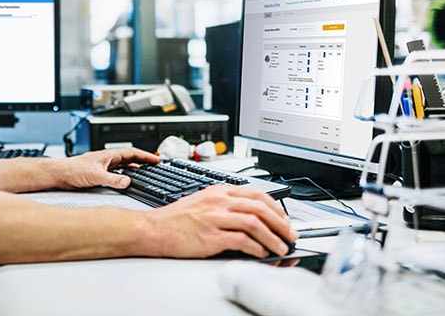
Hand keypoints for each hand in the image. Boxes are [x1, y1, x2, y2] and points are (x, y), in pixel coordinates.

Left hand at [54, 147, 159, 189]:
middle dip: (143, 160)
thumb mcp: (95, 176)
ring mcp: (103, 166)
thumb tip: (127, 182)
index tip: (156, 159)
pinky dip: (124, 174)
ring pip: (123, 164)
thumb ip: (112, 180)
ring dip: (134, 167)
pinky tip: (125, 180)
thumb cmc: (72, 170)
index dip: (145, 155)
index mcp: (108, 155)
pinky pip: (116, 172)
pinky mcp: (98, 173)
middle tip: (154, 164)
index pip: (132, 152)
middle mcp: (107, 159)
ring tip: (145, 171)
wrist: (59, 174)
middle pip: (129, 157)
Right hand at [144, 185, 297, 258]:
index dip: (275, 207)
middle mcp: (219, 201)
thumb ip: (225, 205)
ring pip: (255, 223)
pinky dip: (256, 247)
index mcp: (218, 191)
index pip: (256, 194)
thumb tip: (250, 217)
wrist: (154, 229)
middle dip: (281, 222)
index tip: (284, 218)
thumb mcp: (202, 202)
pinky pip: (242, 240)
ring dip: (273, 237)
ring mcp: (215, 218)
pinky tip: (261, 253)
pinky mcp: (211, 236)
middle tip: (290, 234)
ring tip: (281, 247)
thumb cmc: (175, 219)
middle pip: (260, 207)